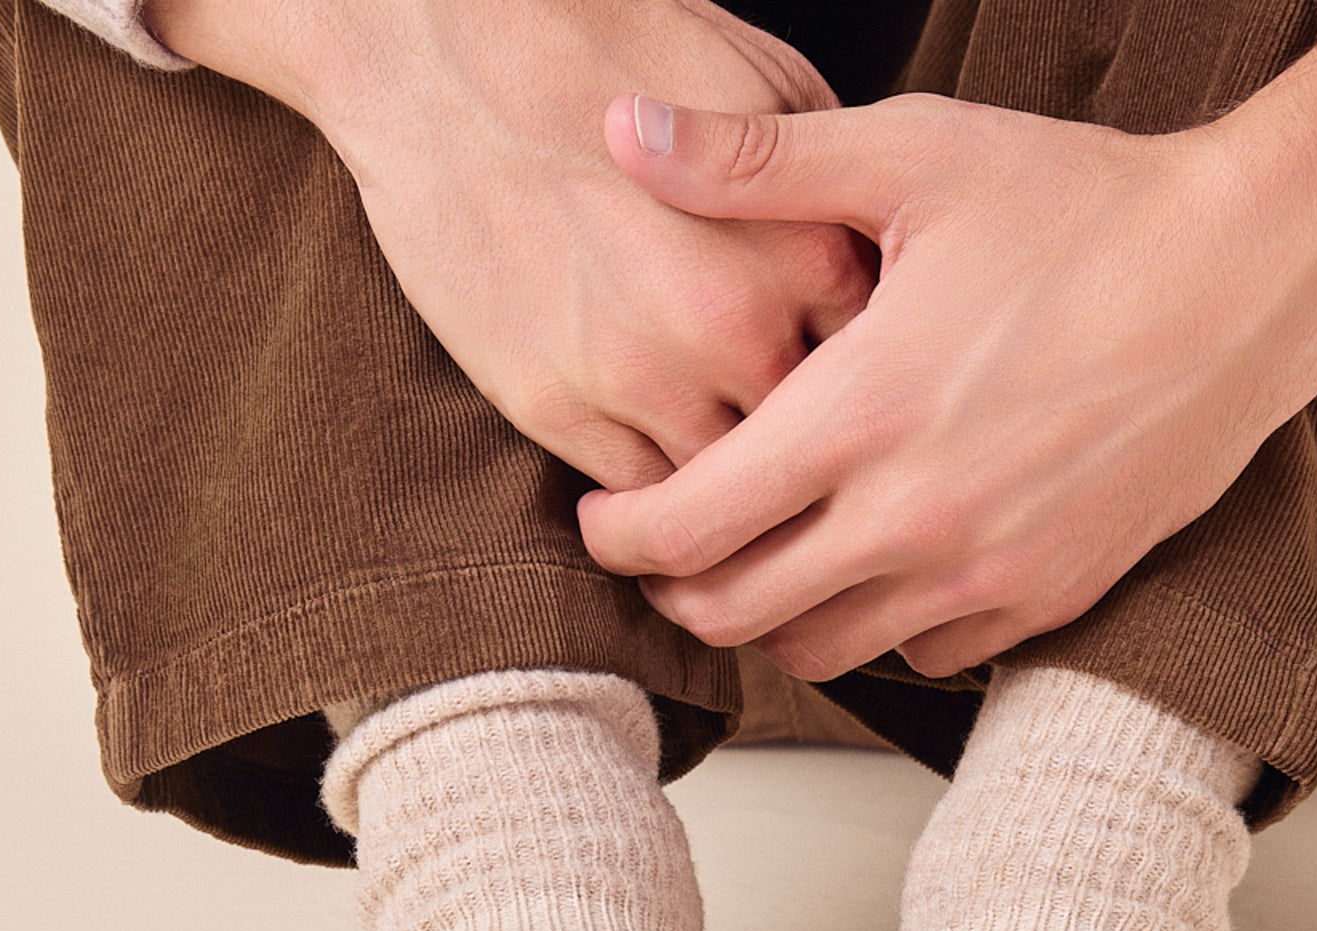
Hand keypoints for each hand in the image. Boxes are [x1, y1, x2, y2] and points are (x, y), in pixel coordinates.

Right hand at [145, 0, 875, 487]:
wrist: (440, 44)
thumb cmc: (603, 41)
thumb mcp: (756, 81)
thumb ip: (828, 188)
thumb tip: (875, 259)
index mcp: (801, 249)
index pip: (877, 370)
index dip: (867, 382)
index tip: (854, 385)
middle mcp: (733, 327)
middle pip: (811, 448)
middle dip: (810, 452)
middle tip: (804, 453)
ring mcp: (641, 379)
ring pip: (724, 490)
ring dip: (733, 490)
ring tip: (738, 479)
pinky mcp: (557, 410)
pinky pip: (639, 499)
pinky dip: (659, 498)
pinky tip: (666, 472)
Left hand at [577, 0, 1316, 677]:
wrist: (1252, 277)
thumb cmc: (1089, 209)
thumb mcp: (915, 156)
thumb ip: (754, 163)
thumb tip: (623, 133)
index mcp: (860, 415)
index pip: (688, 526)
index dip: (618, 536)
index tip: (603, 518)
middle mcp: (914, 519)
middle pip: (738, 613)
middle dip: (676, 592)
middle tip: (664, 550)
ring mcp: (984, 574)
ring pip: (823, 654)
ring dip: (769, 622)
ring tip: (757, 562)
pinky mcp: (1044, 600)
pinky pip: (921, 657)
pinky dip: (874, 629)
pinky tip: (870, 568)